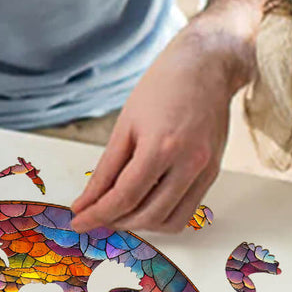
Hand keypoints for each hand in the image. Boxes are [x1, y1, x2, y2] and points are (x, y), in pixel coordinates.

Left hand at [70, 22, 251, 233]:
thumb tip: (87, 201)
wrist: (206, 66)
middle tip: (95, 216)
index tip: (79, 221)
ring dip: (140, 224)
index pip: (124, 196)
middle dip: (116, 221)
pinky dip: (162, 216)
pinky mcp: (213, 173)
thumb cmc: (162, 87)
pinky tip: (144, 204)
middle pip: (147, 214)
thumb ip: (106, 169)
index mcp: (161, 147)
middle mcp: (188, 163)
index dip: (97, 214)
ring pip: (170, 221)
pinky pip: (187, 211)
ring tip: (119, 212)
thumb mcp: (125, 125)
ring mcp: (205, 170)